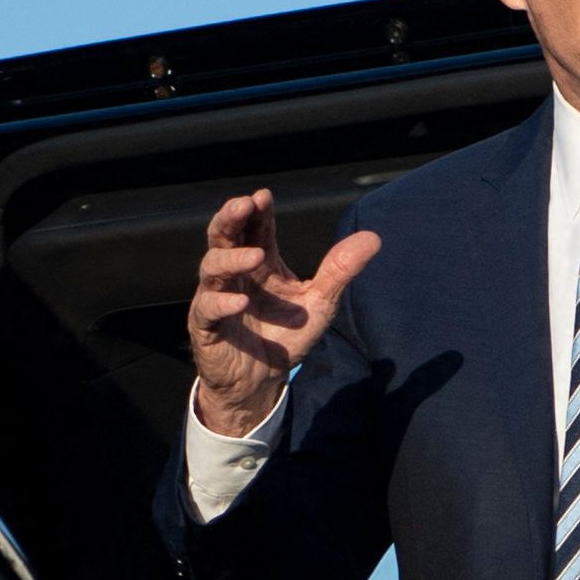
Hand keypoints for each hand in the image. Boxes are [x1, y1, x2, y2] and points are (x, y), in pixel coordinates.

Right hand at [187, 188, 379, 433]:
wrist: (262, 383)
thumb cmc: (285, 336)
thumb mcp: (319, 303)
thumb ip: (340, 270)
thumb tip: (373, 238)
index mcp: (261, 263)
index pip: (255, 228)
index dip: (257, 211)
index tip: (264, 196)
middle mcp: (235, 274)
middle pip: (223, 236)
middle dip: (230, 218)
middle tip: (243, 204)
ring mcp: (216, 297)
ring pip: (211, 267)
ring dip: (232, 258)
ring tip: (256, 256)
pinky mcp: (206, 326)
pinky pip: (208, 308)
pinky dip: (222, 302)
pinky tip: (240, 301)